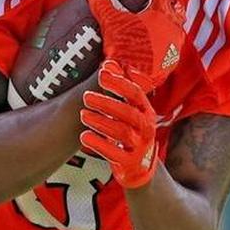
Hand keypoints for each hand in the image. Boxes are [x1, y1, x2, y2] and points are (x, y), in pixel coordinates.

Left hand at [79, 70, 158, 189]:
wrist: (139, 167)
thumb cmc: (129, 132)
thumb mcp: (129, 111)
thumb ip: (119, 90)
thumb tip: (108, 63)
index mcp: (146, 111)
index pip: (136, 94)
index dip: (120, 83)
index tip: (102, 73)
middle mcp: (146, 128)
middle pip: (128, 113)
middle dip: (107, 103)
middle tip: (86, 97)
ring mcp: (139, 146)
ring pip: (121, 132)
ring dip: (101, 122)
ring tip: (83, 115)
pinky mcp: (129, 163)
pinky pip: (114, 153)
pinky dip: (98, 144)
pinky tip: (84, 136)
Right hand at [84, 0, 184, 93]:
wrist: (133, 79)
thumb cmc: (126, 49)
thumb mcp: (111, 23)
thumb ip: (103, 4)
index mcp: (161, 13)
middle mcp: (173, 28)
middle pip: (176, 10)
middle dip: (171, 5)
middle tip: (164, 3)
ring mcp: (174, 47)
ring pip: (175, 31)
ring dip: (168, 28)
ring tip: (157, 28)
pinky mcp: (170, 64)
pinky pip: (170, 50)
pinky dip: (163, 47)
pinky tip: (153, 50)